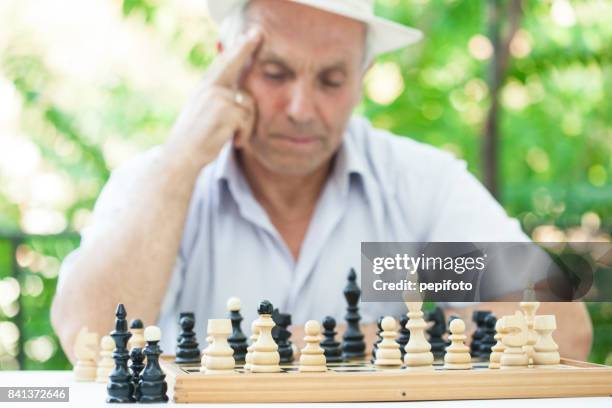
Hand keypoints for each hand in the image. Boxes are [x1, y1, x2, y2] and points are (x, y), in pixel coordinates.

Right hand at [165, 28, 262, 169]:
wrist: (182, 156)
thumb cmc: (194, 140)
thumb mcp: (203, 113)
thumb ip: (217, 99)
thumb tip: (237, 94)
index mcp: (204, 88)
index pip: (221, 64)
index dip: (235, 50)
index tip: (247, 36)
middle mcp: (210, 88)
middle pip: (234, 65)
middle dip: (244, 48)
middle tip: (257, 33)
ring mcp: (218, 97)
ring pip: (248, 104)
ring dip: (246, 125)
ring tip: (234, 138)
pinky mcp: (226, 110)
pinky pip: (248, 119)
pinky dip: (244, 134)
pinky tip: (233, 142)